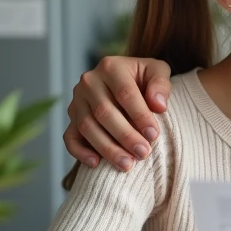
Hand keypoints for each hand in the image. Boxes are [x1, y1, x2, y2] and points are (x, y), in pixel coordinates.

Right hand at [64, 56, 172, 170]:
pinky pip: (70, 137)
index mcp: (111, 67)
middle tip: (143, 153)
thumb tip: (158, 105)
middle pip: (104, 112)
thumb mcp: (158, 71)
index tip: (153, 135)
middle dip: (125, 136)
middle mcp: (89, 82)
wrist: (129, 81)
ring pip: (87, 127)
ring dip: (107, 148)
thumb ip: (161, 84)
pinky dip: (80, 152)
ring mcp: (77, 100)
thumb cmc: (145, 79)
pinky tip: (97, 164)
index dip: (139, 115)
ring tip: (127, 164)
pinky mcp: (71, 117)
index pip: (125, 93)